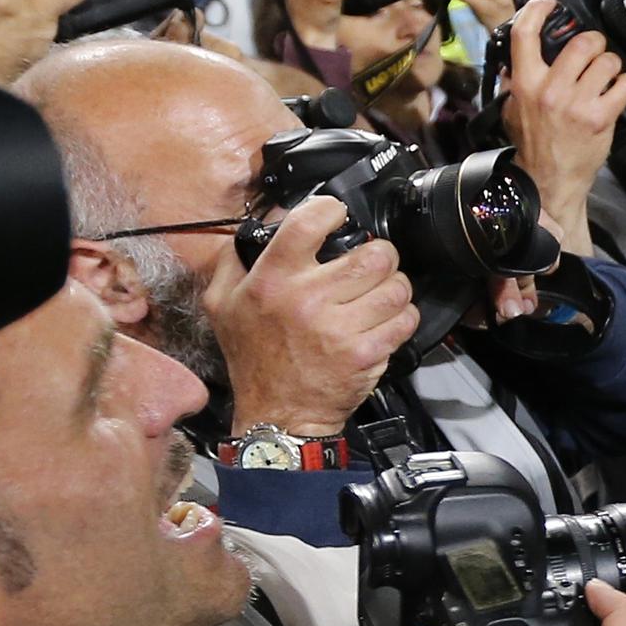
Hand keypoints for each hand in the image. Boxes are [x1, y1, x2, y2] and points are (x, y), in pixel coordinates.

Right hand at [200, 195, 419, 437]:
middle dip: (381, 255)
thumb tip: (262, 225)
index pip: (309, 221)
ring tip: (381, 293)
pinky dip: (402, 317)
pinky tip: (386, 321)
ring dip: (395, 286)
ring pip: (396, 286)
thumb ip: (235, 259)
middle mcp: (306, 300)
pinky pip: (404, 319)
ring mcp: (338, 329)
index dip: (331, 209)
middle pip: (374, 254)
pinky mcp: (364, 354)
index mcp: (272, 281)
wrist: (277, 415)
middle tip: (372, 263)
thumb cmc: (254, 359)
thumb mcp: (222, 304)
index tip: (337, 216)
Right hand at [499, 0, 625, 249]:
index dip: (537, 9)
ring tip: (607, 78)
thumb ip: (515, 81)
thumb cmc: (533, 143)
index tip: (550, 2)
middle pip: (582, 42)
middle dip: (595, 44)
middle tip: (595, 54)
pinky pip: (625, 85)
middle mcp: (550, 90)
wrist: (550, 181)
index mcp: (525, 83)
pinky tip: (618, 95)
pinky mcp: (601, 118)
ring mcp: (577, 104)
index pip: (525, 34)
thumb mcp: (513, 110)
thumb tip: (515, 56)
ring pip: (608, 61)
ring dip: (612, 66)